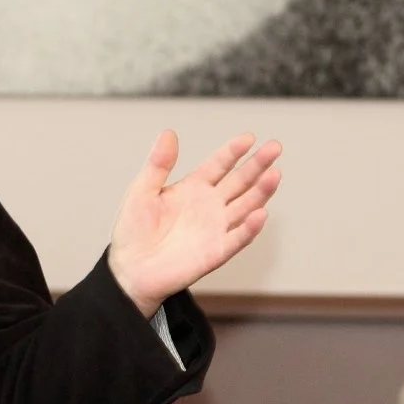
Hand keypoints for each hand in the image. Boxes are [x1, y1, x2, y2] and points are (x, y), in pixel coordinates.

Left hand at [107, 131, 281, 317]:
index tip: (249, 138)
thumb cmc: (133, 231)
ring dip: (261, 192)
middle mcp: (209, 206)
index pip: (219, 165)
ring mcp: (215, 228)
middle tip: (275, 147)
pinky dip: (249, 228)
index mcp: (193, 188)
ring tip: (274, 174)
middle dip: (258, 165)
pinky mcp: (216, 252)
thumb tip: (168, 133)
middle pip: (240, 182)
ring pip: (245, 207)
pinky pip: (237, 238)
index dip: (233, 151)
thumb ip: (158, 164)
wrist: (129, 270)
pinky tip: (259, 214)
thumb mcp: (141, 191)